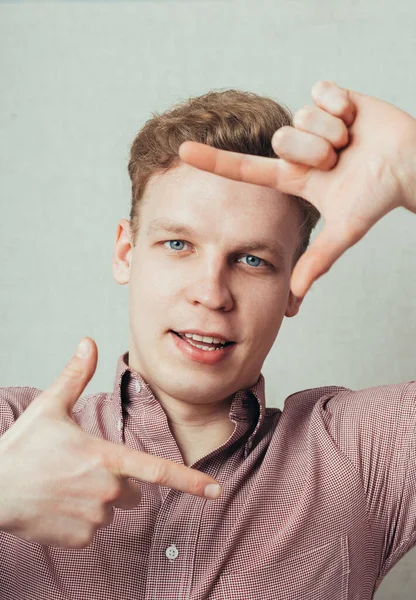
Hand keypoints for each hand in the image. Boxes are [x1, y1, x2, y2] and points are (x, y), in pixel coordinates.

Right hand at [0, 338, 220, 548]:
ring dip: (98, 499)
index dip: (191, 481)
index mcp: (105, 457)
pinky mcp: (80, 539)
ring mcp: (93, 518)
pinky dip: (82, 518)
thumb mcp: (50, 406)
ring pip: (112, 509)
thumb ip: (76, 376)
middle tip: (81, 469)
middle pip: (133, 490)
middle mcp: (105, 491)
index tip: (217, 489)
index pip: (158, 470)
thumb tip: (88, 341)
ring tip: (65, 485)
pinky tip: (58, 505)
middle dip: (118, 481)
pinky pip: (94, 528)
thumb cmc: (22, 447)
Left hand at [179, 81, 415, 297]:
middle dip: (316, 152)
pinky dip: (344, 105)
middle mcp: (297, 149)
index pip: (244, 169)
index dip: (213, 161)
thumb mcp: (345, 229)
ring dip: (334, 132)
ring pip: (302, 118)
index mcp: (292, 177)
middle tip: (340, 160)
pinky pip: (321, 92)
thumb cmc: (378, 196)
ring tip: (352, 143)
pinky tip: (355, 117)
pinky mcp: (330, 96)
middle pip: (282, 140)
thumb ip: (318, 260)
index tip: (181, 152)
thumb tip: (294, 295)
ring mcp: (312, 122)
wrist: (410, 164)